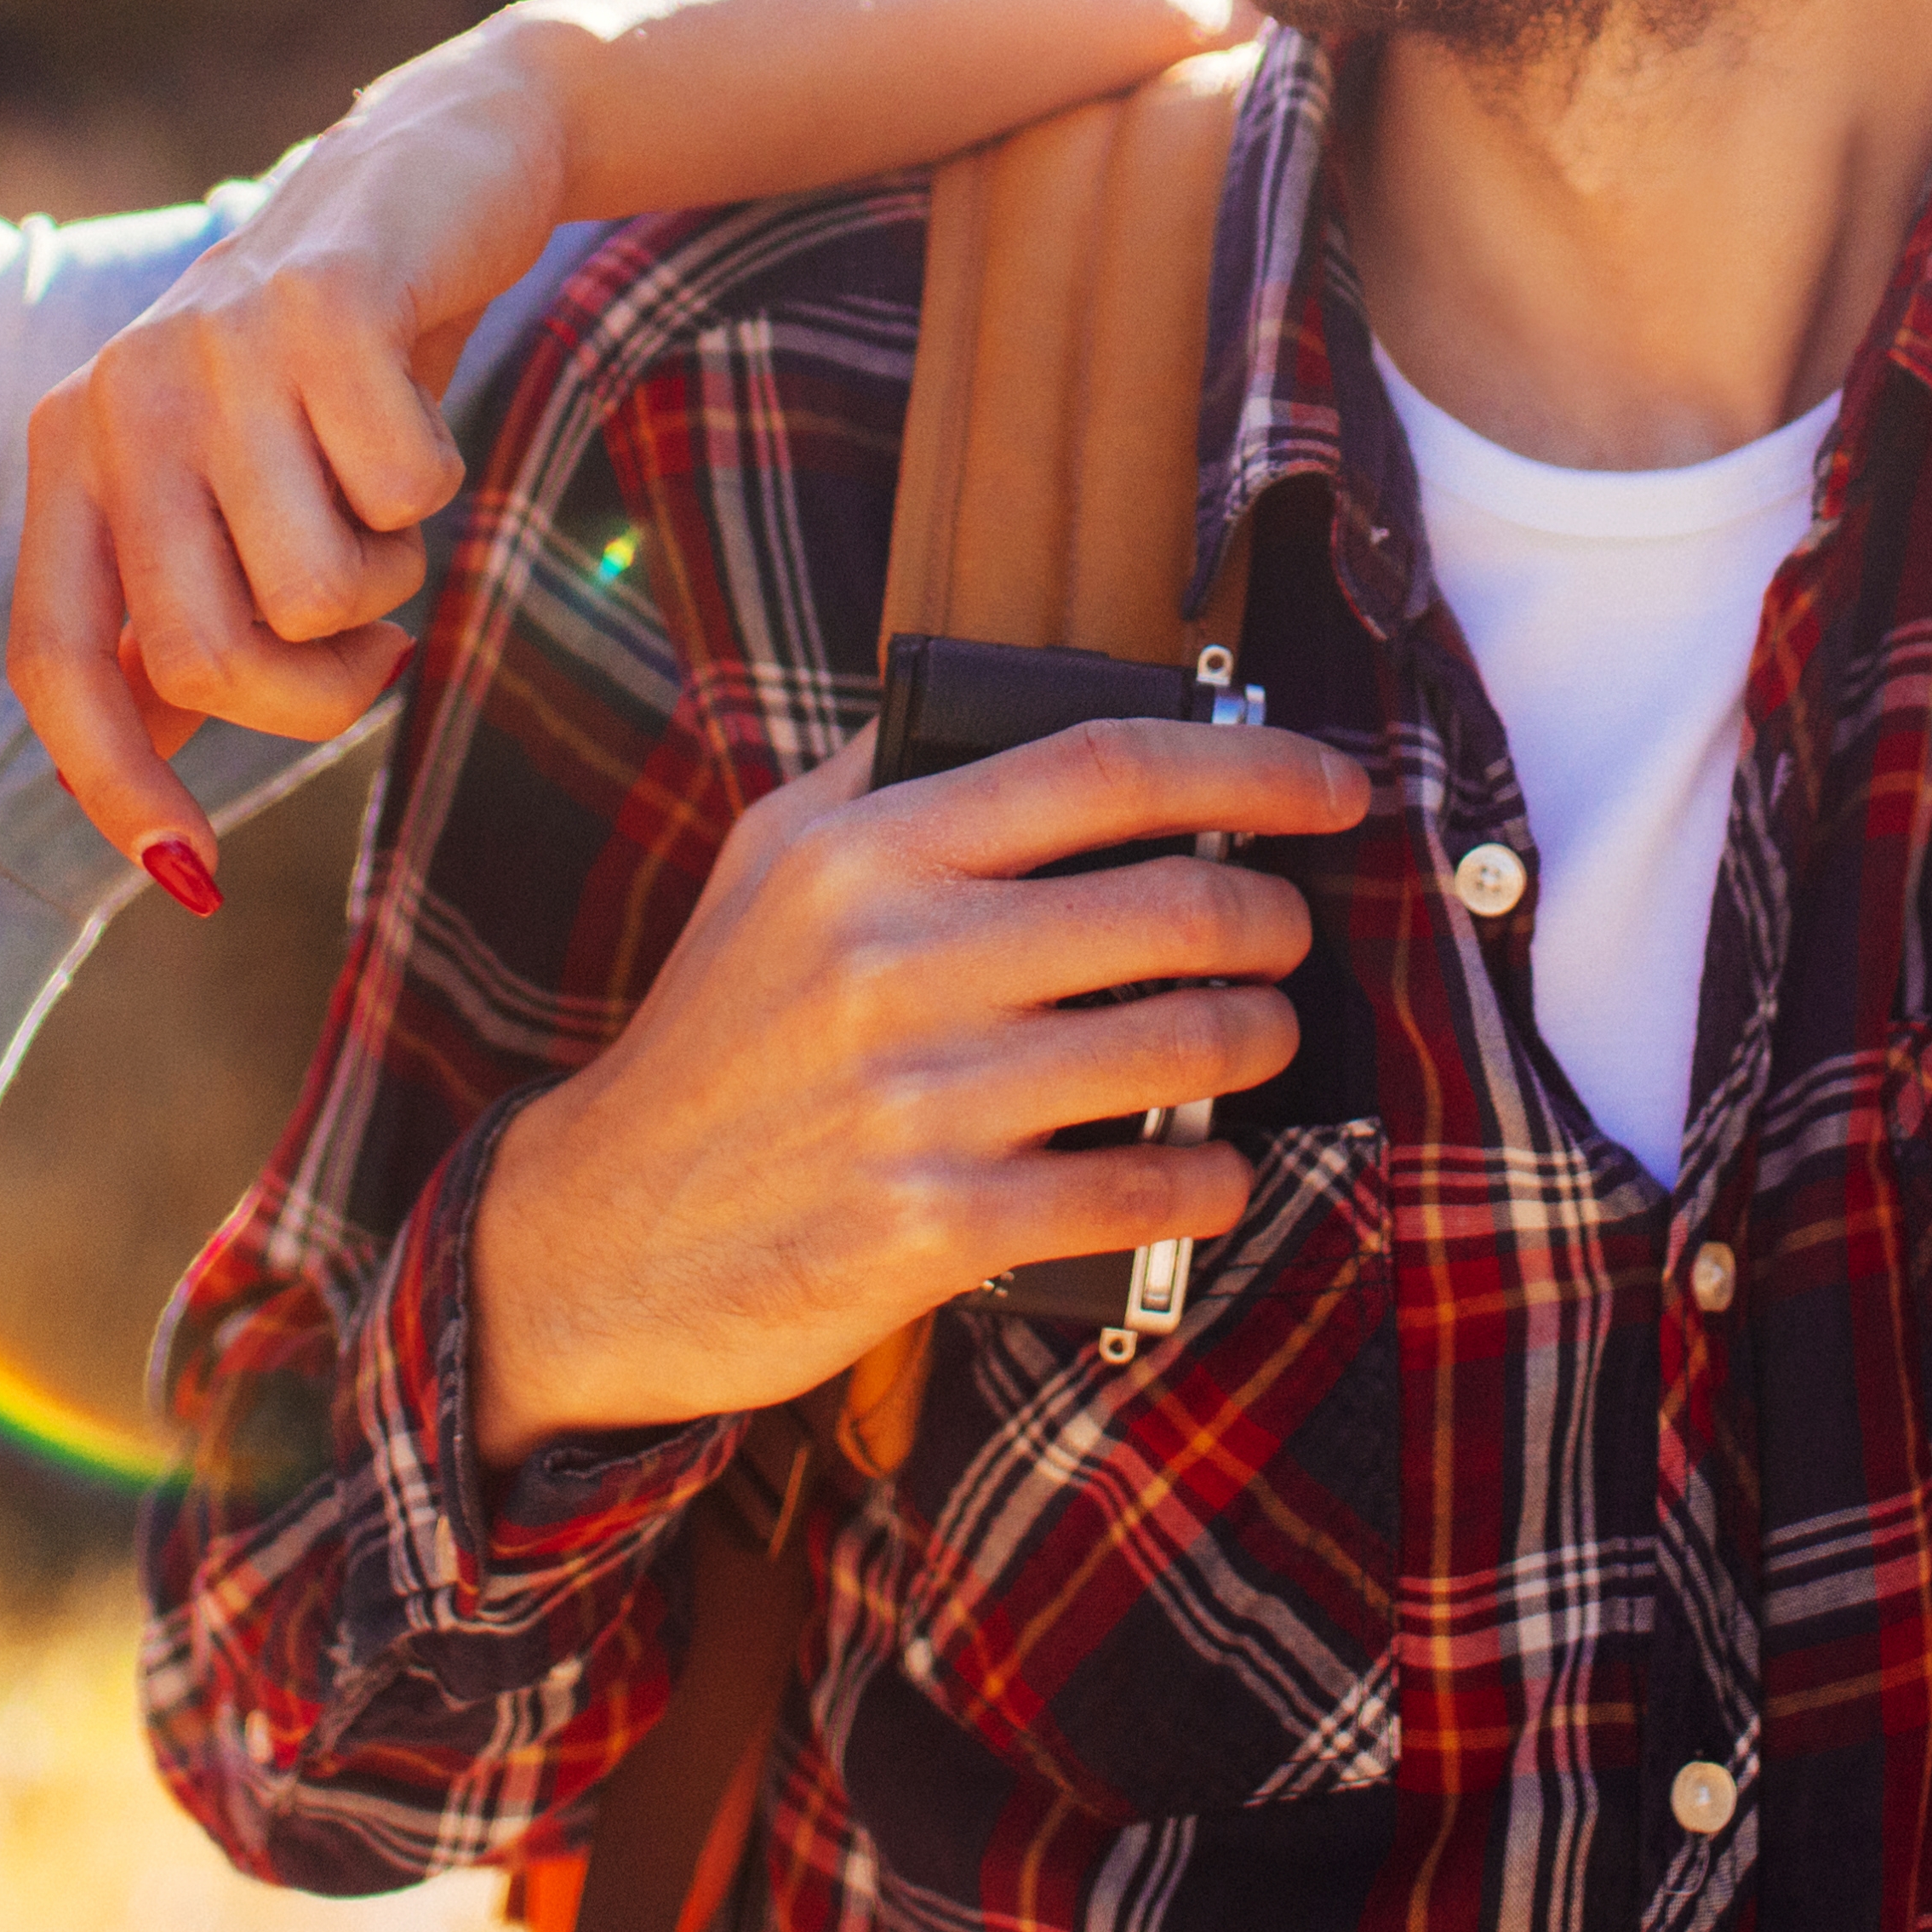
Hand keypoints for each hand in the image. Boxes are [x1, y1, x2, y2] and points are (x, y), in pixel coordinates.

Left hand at [10, 19, 591, 893]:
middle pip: (211, 657)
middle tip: (374, 645)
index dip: (115, 781)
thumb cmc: (326, 371)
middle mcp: (116, 398)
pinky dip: (440, 485)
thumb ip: (178, 627)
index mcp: (71, 453)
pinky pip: (409, 495)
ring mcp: (215, 345)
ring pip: (323, 591)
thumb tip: (134, 817)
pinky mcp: (324, 302)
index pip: (57, 662)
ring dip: (392, 575)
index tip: (190, 876)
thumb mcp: (230, 492)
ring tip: (385, 496)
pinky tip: (418, 416)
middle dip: (319, 695)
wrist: (431, 174)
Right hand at [469, 714, 1373, 1463]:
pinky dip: (1212, 1181)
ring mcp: (924, 1099)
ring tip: (1251, 1041)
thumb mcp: (763, 868)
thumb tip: (1009, 695)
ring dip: (1257, 1044)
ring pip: (1186, 1049)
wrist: (601, 1236)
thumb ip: (882, 773)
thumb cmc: (710, 1043)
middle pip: (1179, 907)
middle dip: (1274, 924)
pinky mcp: (941, 1227)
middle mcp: (898, 961)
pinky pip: (1147, 1192)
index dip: (1248, 767)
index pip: (1101, 768)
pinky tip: (1210, 1169)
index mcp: (867, 854)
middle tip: (1286, 937)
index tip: (1330, 784)